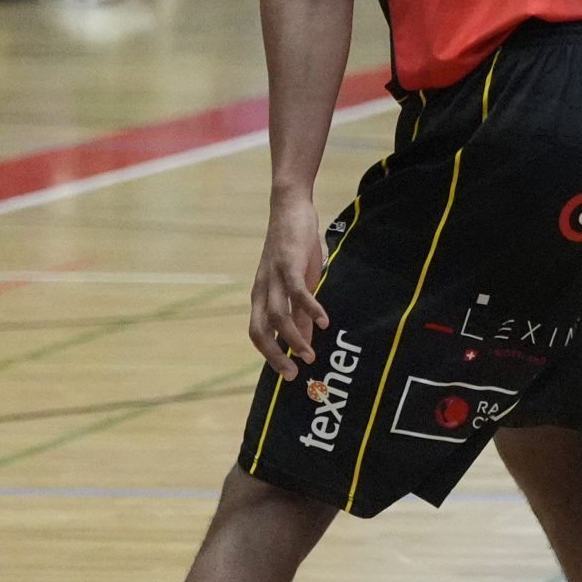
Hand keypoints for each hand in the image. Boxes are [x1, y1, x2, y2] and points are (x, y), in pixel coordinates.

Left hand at [248, 192, 330, 368]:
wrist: (290, 208)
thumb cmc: (295, 246)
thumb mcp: (299, 281)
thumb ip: (299, 309)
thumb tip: (304, 337)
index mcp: (261, 295)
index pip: (258, 332)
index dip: (269, 354)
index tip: (288, 372)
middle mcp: (262, 289)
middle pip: (260, 329)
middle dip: (274, 354)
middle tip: (293, 373)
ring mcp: (273, 277)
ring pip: (277, 315)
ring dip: (293, 337)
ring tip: (310, 354)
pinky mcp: (288, 263)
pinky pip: (297, 291)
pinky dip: (309, 308)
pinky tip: (323, 320)